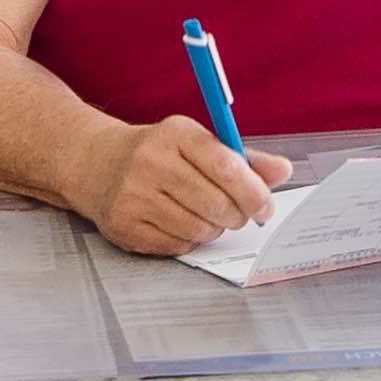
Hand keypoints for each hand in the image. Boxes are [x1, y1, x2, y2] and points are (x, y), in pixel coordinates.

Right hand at [86, 118, 291, 255]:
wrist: (96, 163)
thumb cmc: (159, 154)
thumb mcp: (198, 144)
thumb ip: (242, 159)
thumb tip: (283, 171)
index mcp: (176, 133)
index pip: (226, 165)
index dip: (254, 192)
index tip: (266, 207)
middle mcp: (151, 161)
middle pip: (216, 203)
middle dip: (236, 215)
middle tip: (237, 214)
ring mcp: (133, 195)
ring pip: (199, 229)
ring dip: (212, 229)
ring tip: (204, 215)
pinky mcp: (124, 225)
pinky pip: (177, 246)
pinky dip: (188, 240)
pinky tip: (179, 223)